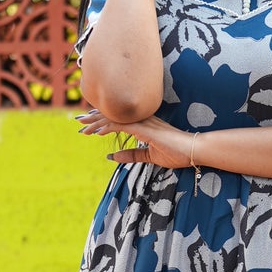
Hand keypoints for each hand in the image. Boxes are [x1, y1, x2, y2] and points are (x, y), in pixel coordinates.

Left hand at [77, 108, 193, 168]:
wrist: (193, 151)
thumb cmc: (176, 153)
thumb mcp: (149, 156)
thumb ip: (132, 155)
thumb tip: (112, 156)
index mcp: (143, 123)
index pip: (118, 118)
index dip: (102, 119)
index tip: (88, 124)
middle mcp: (141, 119)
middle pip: (113, 114)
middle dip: (94, 117)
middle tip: (78, 121)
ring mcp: (143, 122)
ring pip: (115, 118)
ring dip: (97, 122)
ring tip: (82, 126)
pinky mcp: (145, 129)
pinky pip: (122, 125)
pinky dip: (108, 127)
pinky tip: (97, 132)